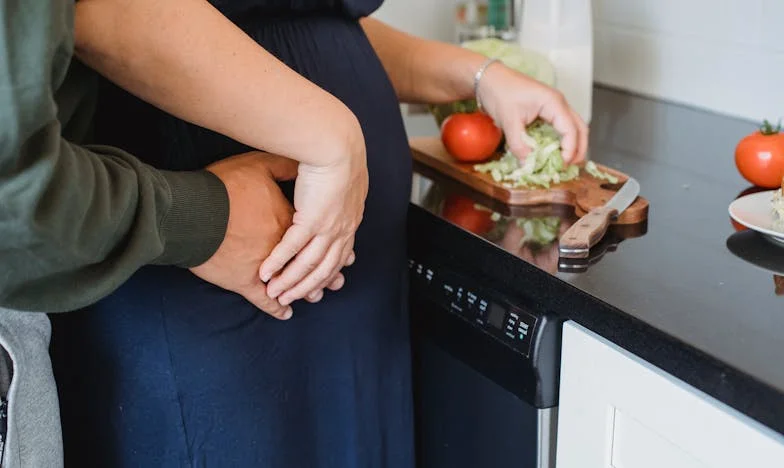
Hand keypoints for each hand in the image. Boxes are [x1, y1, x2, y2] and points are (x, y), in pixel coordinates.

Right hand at [189, 151, 341, 318]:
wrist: (196, 210)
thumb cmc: (225, 186)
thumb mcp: (260, 166)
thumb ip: (283, 166)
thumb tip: (300, 164)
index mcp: (296, 219)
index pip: (320, 234)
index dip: (332, 244)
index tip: (345, 254)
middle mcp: (290, 246)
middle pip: (316, 263)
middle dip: (328, 274)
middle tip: (337, 282)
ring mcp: (271, 266)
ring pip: (296, 284)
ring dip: (306, 290)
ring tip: (315, 296)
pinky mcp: (249, 280)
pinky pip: (266, 299)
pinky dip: (276, 307)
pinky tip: (285, 312)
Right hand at [260, 115, 367, 306]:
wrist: (336, 143)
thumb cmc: (332, 152)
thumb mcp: (333, 175)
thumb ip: (323, 189)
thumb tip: (314, 189)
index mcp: (348, 219)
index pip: (340, 253)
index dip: (329, 271)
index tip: (320, 285)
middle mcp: (341, 229)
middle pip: (325, 267)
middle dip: (307, 286)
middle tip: (294, 300)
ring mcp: (328, 227)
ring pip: (309, 264)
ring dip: (291, 281)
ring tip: (275, 293)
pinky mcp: (312, 220)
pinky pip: (292, 248)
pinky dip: (278, 263)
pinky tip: (266, 273)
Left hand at [477, 63, 588, 163]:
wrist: (489, 79)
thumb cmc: (499, 92)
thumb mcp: (508, 121)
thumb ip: (519, 144)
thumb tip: (528, 164)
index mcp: (553, 103)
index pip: (570, 130)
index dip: (569, 150)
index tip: (561, 165)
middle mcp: (558, 103)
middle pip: (579, 128)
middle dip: (579, 149)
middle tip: (570, 167)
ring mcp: (554, 106)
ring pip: (573, 127)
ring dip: (573, 145)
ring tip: (565, 162)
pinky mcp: (546, 110)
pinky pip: (561, 127)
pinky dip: (562, 140)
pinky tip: (554, 152)